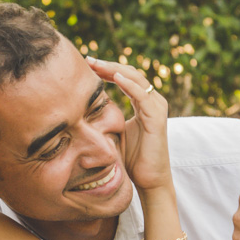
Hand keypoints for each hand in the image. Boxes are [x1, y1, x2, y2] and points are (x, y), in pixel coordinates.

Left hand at [88, 57, 170, 191]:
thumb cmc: (133, 160)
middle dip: (108, 65)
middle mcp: (153, 102)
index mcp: (144, 103)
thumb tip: (81, 110)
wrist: (149, 181)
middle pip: (130, 74)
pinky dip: (129, 85)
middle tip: (87, 58)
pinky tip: (115, 77)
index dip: (106, 70)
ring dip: (115, 70)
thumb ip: (106, 118)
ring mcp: (157, 108)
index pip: (125, 78)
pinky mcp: (157, 118)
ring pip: (136, 79)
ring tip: (96, 64)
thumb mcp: (115, 132)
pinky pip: (143, 96)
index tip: (85, 65)